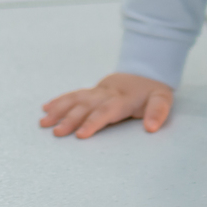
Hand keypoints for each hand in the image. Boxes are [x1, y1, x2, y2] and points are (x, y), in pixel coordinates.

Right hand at [40, 73, 173, 138]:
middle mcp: (106, 94)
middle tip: (56, 133)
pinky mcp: (91, 91)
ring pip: (75, 99)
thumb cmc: (152, 91)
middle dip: (70, 119)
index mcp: (123, 99)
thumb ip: (158, 112)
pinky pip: (73, 95)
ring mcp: (97, 92)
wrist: (144, 71)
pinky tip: (46, 109)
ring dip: (59, 110)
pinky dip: (59, 101)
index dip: (93, 122)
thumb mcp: (162, 99)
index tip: (80, 135)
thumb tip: (151, 127)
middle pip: (86, 106)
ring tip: (44, 122)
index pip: (106, 110)